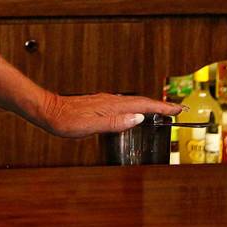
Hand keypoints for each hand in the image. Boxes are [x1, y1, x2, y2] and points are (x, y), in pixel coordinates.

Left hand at [38, 92, 183, 137]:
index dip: (162, 107)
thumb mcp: (91, 126)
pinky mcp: (98, 104)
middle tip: (177, 109)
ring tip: (162, 111)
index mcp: (111, 105)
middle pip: (140, 102)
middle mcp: (109, 100)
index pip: (142, 105)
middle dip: (160, 105)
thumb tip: (138, 118)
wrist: (47, 111)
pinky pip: (123, 105)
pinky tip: (133, 113)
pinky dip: (134, 107)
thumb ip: (115, 122)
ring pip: (132, 102)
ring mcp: (104, 102)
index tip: (179, 109)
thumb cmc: (65, 120)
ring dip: (149, 106)